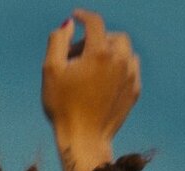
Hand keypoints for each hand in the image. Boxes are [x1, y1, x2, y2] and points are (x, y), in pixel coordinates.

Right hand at [42, 9, 140, 170]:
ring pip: (125, 51)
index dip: (83, 17)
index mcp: (99, 52)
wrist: (84, 139)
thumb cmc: (63, 106)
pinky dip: (119, 67)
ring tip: (91, 67)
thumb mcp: (50, 71)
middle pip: (112, 36)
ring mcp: (130, 76)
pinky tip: (104, 79)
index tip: (76, 17)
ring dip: (110, 52)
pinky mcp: (134, 91)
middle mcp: (120, 59)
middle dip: (95, 39)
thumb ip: (57, 42)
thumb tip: (68, 26)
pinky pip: (130, 69)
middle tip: (76, 55)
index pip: (94, 22)